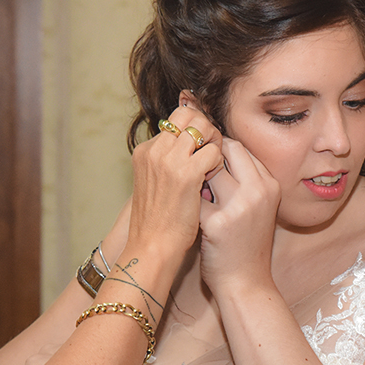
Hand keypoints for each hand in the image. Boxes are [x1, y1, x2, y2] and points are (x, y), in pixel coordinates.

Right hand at [127, 107, 223, 259]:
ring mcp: (169, 160)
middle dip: (206, 126)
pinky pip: (214, 152)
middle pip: (187, 115)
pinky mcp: (186, 174)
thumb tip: (192, 148)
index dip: (194, 127)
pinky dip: (220, 162)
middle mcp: (154, 150)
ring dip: (215, 141)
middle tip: (215, 146)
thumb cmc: (158, 222)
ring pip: (202, 128)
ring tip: (218, 163)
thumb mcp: (155, 185)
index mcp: (145, 151)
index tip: (205, 143)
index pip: (174, 120)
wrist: (153, 248)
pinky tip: (217, 179)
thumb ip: (169, 163)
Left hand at [198, 137, 280, 294]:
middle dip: (205, 156)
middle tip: (192, 169)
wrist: (246, 284)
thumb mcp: (257, 206)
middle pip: (225, 151)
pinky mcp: (217, 223)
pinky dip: (185, 199)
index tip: (203, 160)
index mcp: (269, 184)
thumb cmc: (245, 244)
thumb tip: (213, 151)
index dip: (217, 150)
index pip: (239, 147)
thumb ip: (244, 180)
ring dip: (194, 177)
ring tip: (187, 189)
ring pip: (207, 169)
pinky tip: (182, 208)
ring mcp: (239, 206)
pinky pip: (192, 197)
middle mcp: (258, 191)